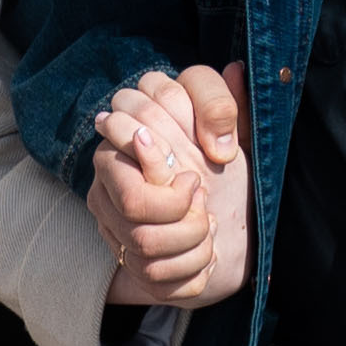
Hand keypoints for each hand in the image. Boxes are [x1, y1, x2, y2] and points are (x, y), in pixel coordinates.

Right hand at [88, 64, 251, 307]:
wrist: (228, 234)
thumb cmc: (224, 177)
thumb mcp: (232, 138)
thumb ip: (227, 106)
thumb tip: (236, 69)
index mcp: (128, 141)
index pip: (130, 133)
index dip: (166, 156)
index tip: (210, 161)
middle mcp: (109, 184)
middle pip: (132, 203)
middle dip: (181, 209)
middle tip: (204, 199)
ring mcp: (113, 226)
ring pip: (145, 241)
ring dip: (193, 239)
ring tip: (209, 227)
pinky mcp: (129, 265)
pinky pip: (159, 276)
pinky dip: (195, 268)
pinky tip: (206, 254)